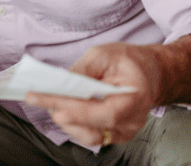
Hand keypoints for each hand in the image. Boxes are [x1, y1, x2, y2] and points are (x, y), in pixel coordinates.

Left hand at [24, 43, 160, 145]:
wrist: (153, 73)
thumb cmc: (131, 62)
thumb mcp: (105, 54)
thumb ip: (82, 70)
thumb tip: (59, 82)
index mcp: (133, 100)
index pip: (97, 111)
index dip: (66, 106)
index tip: (38, 97)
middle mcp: (130, 122)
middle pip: (89, 127)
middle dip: (60, 111)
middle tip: (37, 96)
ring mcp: (124, 132)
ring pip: (87, 136)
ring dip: (65, 119)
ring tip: (48, 101)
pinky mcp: (116, 134)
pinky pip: (91, 135)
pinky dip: (73, 123)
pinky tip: (62, 108)